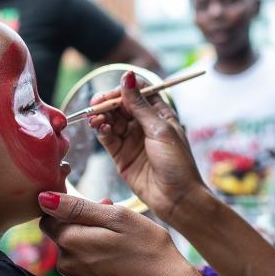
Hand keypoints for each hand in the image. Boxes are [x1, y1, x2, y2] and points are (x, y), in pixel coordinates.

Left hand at [38, 191, 202, 275]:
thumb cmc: (147, 248)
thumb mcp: (116, 217)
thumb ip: (77, 207)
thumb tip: (43, 198)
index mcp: (70, 241)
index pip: (49, 218)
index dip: (70, 209)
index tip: (96, 210)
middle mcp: (66, 265)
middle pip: (64, 236)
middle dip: (84, 227)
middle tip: (116, 225)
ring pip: (76, 253)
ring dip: (92, 245)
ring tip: (122, 244)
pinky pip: (86, 271)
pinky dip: (99, 263)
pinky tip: (122, 262)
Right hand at [87, 71, 207, 224]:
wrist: (177, 199)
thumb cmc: (177, 163)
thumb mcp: (159, 129)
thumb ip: (140, 105)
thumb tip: (128, 76)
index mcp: (160, 114)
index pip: (138, 92)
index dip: (124, 89)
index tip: (114, 91)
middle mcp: (144, 125)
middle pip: (121, 105)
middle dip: (108, 102)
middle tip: (97, 103)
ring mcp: (132, 140)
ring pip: (112, 120)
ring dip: (102, 116)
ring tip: (96, 117)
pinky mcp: (121, 155)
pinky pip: (107, 138)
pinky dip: (102, 130)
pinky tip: (100, 127)